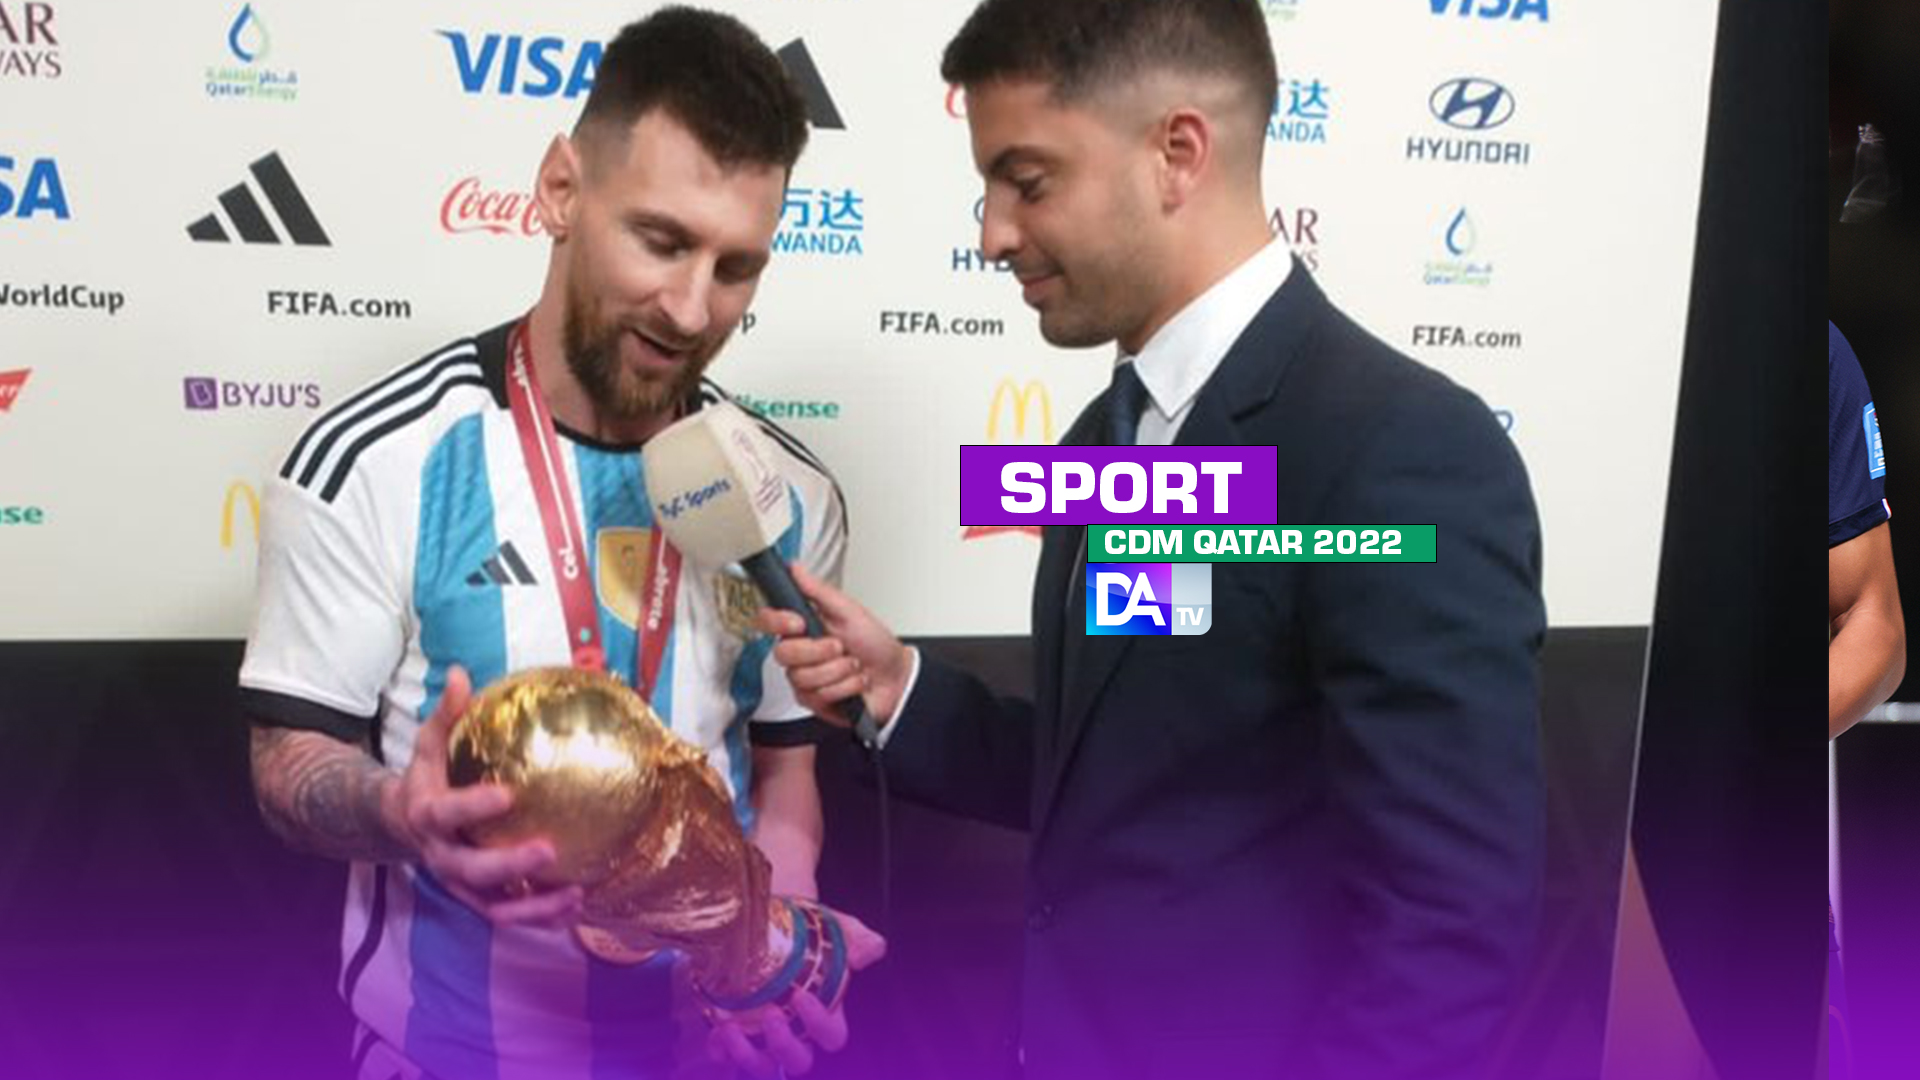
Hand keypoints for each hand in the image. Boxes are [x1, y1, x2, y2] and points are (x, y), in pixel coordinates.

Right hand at [384, 665, 583, 925]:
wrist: (404, 823)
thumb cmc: (430, 775)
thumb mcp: (431, 743)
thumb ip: (447, 713)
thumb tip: (460, 673)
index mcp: (428, 814)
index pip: (447, 813)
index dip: (474, 806)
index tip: (508, 794)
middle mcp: (441, 856)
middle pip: (471, 870)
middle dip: (509, 864)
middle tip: (549, 849)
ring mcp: (460, 884)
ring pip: (492, 906)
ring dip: (533, 907)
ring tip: (575, 894)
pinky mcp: (478, 901)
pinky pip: (509, 915)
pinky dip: (541, 917)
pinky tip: (578, 906)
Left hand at [706, 908, 886, 1076]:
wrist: (770, 920)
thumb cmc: (808, 930)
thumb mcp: (834, 929)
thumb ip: (855, 939)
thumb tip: (873, 947)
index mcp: (824, 1014)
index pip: (831, 1036)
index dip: (819, 1024)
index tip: (801, 996)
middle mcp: (796, 1032)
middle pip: (798, 1061)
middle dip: (784, 1045)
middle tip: (772, 1014)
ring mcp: (763, 1036)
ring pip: (762, 1067)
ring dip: (747, 1056)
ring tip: (732, 1031)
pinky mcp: (735, 1032)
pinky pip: (727, 1057)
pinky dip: (720, 1051)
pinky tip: (716, 1032)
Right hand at [754, 565, 914, 728]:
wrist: (896, 677)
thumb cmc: (876, 644)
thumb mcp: (850, 611)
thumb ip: (819, 591)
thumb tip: (795, 569)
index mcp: (804, 626)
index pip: (769, 620)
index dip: (777, 622)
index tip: (799, 623)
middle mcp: (800, 652)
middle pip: (783, 653)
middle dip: (819, 651)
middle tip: (840, 646)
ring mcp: (805, 678)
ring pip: (803, 677)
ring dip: (838, 670)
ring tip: (853, 665)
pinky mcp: (814, 700)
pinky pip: (817, 695)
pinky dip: (844, 687)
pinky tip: (854, 683)